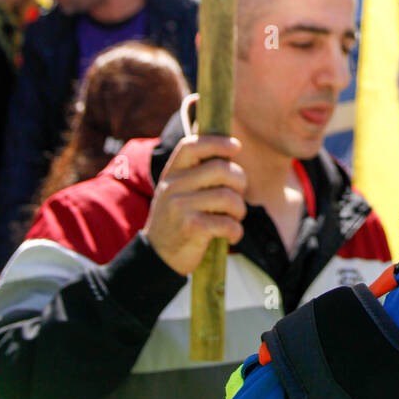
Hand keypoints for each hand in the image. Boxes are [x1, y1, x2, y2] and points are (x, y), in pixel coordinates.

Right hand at [144, 134, 246, 275]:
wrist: (158, 256)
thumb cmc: (177, 219)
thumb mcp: (177, 191)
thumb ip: (196, 173)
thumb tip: (230, 148)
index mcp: (171, 173)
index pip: (192, 145)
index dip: (217, 142)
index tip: (236, 147)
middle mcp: (174, 186)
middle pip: (220, 169)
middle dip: (240, 181)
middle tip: (239, 194)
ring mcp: (181, 207)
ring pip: (228, 197)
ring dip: (240, 209)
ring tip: (235, 217)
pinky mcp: (192, 228)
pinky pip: (228, 223)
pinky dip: (236, 231)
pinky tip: (232, 235)